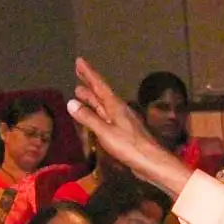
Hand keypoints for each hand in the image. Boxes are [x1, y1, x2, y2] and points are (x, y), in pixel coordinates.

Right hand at [68, 59, 192, 194]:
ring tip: (79, 91)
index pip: (99, 85)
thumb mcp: (105, 131)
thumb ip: (88, 118)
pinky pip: (106, 116)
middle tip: (78, 71)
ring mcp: (122, 121)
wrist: (152, 161)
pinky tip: (94, 114)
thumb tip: (71, 103)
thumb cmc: (129, 146)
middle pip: (101, 93)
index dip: (89, 73)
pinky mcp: (123, 132)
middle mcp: (119, 110)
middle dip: (89, 83)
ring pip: (103, 104)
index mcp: (115, 106)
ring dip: (91, 97)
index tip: (79, 61)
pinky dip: (96, 112)